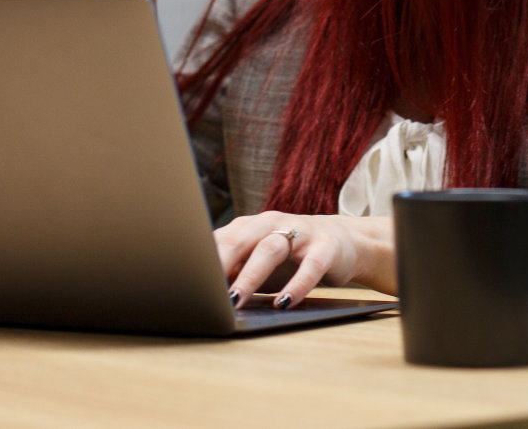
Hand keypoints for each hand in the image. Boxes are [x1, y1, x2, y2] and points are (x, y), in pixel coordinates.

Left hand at [215, 211, 395, 308]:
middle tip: (206, 293)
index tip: (185, 282)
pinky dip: (296, 285)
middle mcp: (272, 223)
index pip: (220, 239)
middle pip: (241, 239)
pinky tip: (283, 303)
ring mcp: (300, 232)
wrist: (343, 241)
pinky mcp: (326, 247)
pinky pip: (310, 266)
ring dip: (250, 275)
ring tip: (236, 301)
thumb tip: (199, 295)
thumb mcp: (258, 261)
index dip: (202, 260)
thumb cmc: (290, 258)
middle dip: (221, 265)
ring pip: (271, 249)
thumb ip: (232, 271)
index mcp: (249, 226)